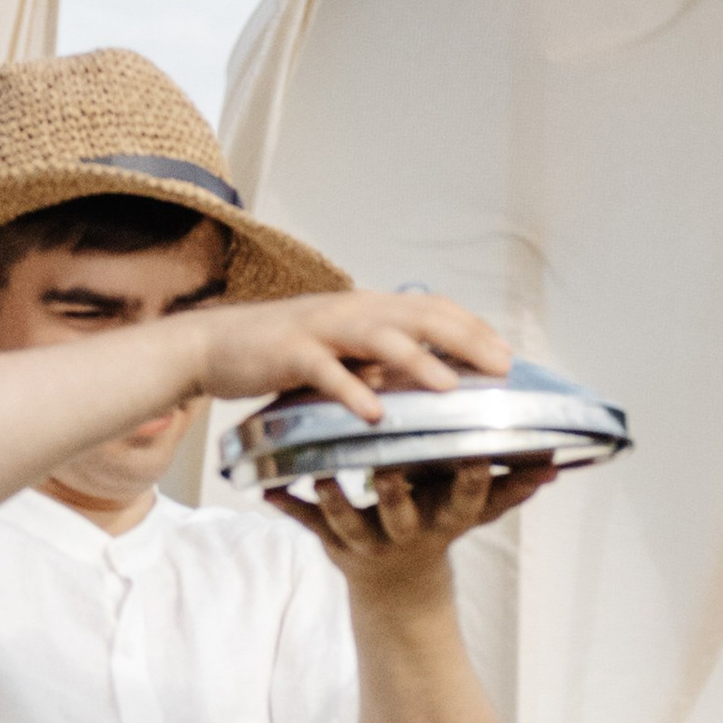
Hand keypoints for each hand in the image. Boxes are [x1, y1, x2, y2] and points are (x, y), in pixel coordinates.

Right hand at [194, 285, 512, 418]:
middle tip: (501, 368)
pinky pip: (325, 372)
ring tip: (450, 388)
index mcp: (368, 308)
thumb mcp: (342, 349)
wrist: (215, 345)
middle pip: (417, 317)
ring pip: (377, 338)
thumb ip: (381, 355)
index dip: (471, 328)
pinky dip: (351, 391)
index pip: (431, 309)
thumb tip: (430, 374)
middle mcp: (351, 311)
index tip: (507, 355)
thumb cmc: (284, 353)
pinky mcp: (289, 353)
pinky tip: (374, 413)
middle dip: (463, 340)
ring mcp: (320, 330)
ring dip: (417, 362)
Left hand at [271, 456, 553, 593]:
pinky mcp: (335, 542)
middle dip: (396, 493)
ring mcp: (369, 540)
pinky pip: (308, 526)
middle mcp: (407, 532)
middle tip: (387, 466)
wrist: (398, 590)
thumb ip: (511, 487)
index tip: (474, 451)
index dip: (471, 479)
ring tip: (318, 477)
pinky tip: (264, 488)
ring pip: (350, 522)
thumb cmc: (438, 527)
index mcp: (444, 519)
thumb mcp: (474, 513)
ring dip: (335, 501)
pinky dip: (287, 508)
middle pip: (402, 514)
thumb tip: (556, 462)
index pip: (464, 499)